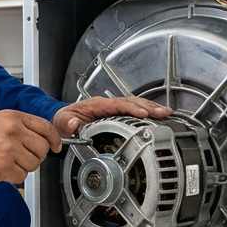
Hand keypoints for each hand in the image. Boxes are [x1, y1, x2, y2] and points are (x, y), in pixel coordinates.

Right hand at [0, 110, 62, 182]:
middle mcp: (14, 132)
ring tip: (8, 162)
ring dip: (24, 166)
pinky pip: (22, 176)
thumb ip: (20, 126)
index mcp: (14, 117)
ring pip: (33, 164)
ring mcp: (9, 149)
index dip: (54, 139)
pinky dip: (14, 176)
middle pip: (42, 148)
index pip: (45, 127)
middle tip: (24, 157)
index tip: (56, 146)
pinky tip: (2, 169)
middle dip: (36, 156)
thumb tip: (41, 138)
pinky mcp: (4, 167)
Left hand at [52, 97, 170, 137]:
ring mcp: (113, 108)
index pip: (117, 104)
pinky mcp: (116, 114)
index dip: (130, 108)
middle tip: (162, 113)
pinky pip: (134, 111)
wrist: (63, 120)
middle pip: (131, 102)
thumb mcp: (61, 122)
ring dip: (151, 108)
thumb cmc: (63, 121)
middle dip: (148, 107)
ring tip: (166, 113)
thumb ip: (65, 123)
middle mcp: (107, 104)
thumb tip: (72, 124)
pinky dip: (147, 113)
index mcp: (96, 105)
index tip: (142, 113)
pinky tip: (157, 117)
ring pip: (135, 104)